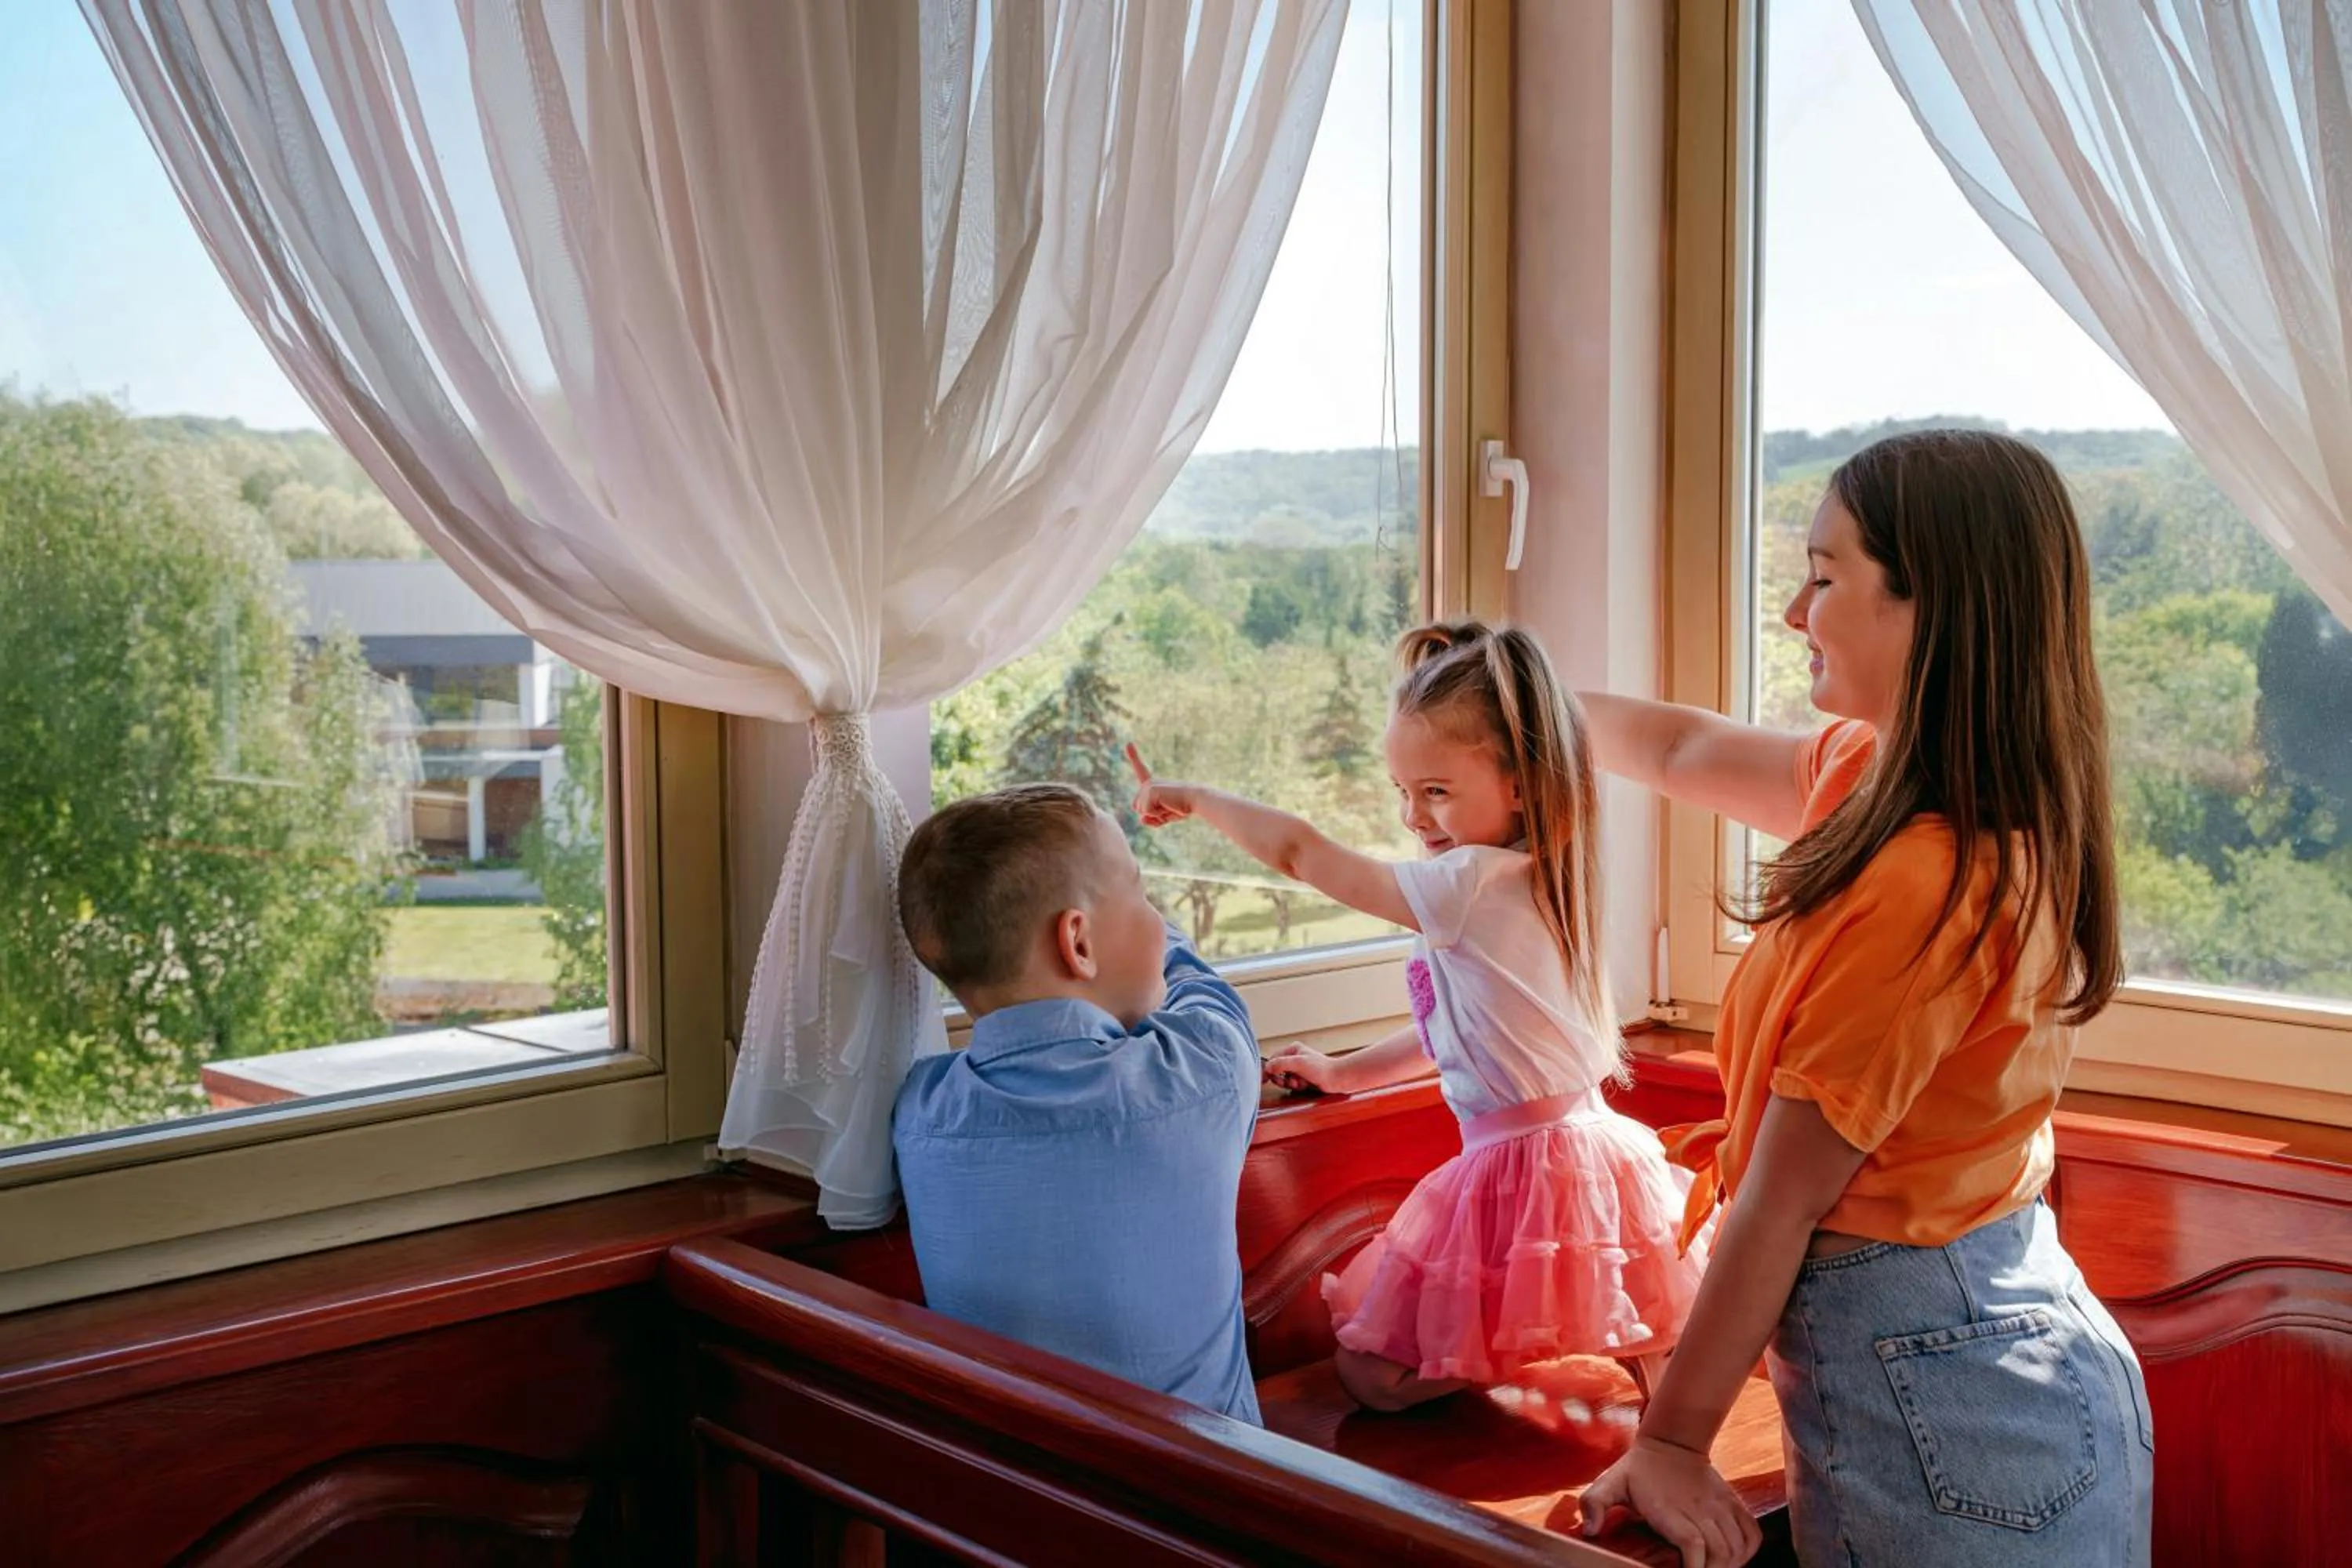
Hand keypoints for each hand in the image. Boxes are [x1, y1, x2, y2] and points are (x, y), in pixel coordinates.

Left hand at [1126, 744, 1197, 827]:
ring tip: (1169, 806)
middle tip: (1168, 807)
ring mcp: (1149, 785)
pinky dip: (1157, 814)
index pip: (1140, 770)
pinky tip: (1168, 806)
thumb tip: (1141, 820)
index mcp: (1153, 783)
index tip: (1128, 742)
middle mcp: (1149, 782)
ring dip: (1154, 814)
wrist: (1197, 799)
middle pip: (1136, 807)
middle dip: (1151, 813)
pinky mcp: (1151, 790)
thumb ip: (1152, 819)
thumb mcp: (1164, 816)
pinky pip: (1146, 812)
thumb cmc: (1183, 807)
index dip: (1134, 756)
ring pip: (1140, 811)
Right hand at [1261, 1044, 1344, 1094]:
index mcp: (1293, 1049)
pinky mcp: (1304, 1078)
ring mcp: (1299, 1068)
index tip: (1267, 1078)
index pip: (1273, 1059)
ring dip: (1290, 1083)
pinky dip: (1297, 1086)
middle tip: (1287, 1081)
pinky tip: (1304, 1085)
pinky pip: (1293, 1084)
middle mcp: (1295, 1057)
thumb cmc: (1321, 1068)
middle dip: (1282, 1078)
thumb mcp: (1298, 1063)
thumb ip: (1280, 1063)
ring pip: (1285, 1078)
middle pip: (1278, 1070)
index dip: (1269, 1069)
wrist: (1336, 1079)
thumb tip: (1267, 1067)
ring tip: (1299, 1082)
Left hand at [1577, 1436, 1758, 1567]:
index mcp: (1669, 1509)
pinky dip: (1748, 1551)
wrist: (1671, 1442)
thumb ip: (1595, 1503)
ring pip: (1738, 1547)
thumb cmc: (1638, 1470)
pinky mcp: (1733, 1504)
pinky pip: (1752, 1533)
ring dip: (1729, 1565)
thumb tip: (1589, 1530)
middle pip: (1720, 1553)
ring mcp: (1719, 1506)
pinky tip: (1732, 1558)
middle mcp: (1699, 1509)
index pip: (1693, 1543)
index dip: (1695, 1567)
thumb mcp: (1609, 1482)